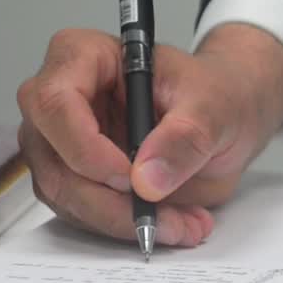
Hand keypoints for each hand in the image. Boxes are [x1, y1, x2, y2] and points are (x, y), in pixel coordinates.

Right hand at [16, 24, 282, 245]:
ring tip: (182, 223)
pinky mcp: (75, 177)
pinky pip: (82, 213)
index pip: (54, 101)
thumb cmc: (217, 93)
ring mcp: (62, 142)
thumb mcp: (215, 106)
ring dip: (121, 220)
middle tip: (163, 217)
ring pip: (64, 194)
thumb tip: (147, 179)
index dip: (84, 146)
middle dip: (107, 200)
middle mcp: (61, 100)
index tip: (129, 176)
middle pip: (53, 158)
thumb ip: (184, 137)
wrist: (229, 118)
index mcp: (85, 56)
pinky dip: (125, 227)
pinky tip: (172, 223)